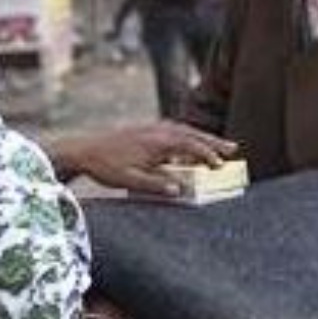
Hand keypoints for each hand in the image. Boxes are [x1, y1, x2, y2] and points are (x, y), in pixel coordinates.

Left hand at [45, 121, 237, 194]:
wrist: (83, 150)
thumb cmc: (105, 167)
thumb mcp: (130, 181)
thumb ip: (155, 185)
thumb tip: (178, 190)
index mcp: (157, 142)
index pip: (189, 145)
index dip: (207, 154)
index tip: (220, 164)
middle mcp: (157, 131)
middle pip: (192, 134)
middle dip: (213, 142)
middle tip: (233, 149)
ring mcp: (152, 128)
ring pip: (184, 130)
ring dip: (203, 137)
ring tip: (219, 146)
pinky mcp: (146, 129)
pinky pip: (174, 130)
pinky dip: (188, 135)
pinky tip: (190, 142)